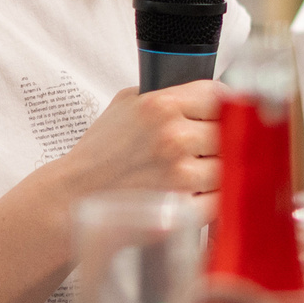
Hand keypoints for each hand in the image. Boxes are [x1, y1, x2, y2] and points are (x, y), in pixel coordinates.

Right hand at [62, 80, 220, 200]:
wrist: (75, 195)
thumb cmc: (100, 152)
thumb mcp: (125, 105)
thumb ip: (164, 94)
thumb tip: (202, 93)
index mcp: (160, 106)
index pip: (217, 95)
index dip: (219, 105)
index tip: (216, 115)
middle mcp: (173, 137)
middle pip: (228, 131)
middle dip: (217, 139)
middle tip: (201, 147)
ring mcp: (180, 174)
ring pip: (228, 165)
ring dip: (216, 169)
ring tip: (194, 171)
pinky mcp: (183, 208)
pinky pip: (220, 198)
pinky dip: (212, 197)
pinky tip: (193, 192)